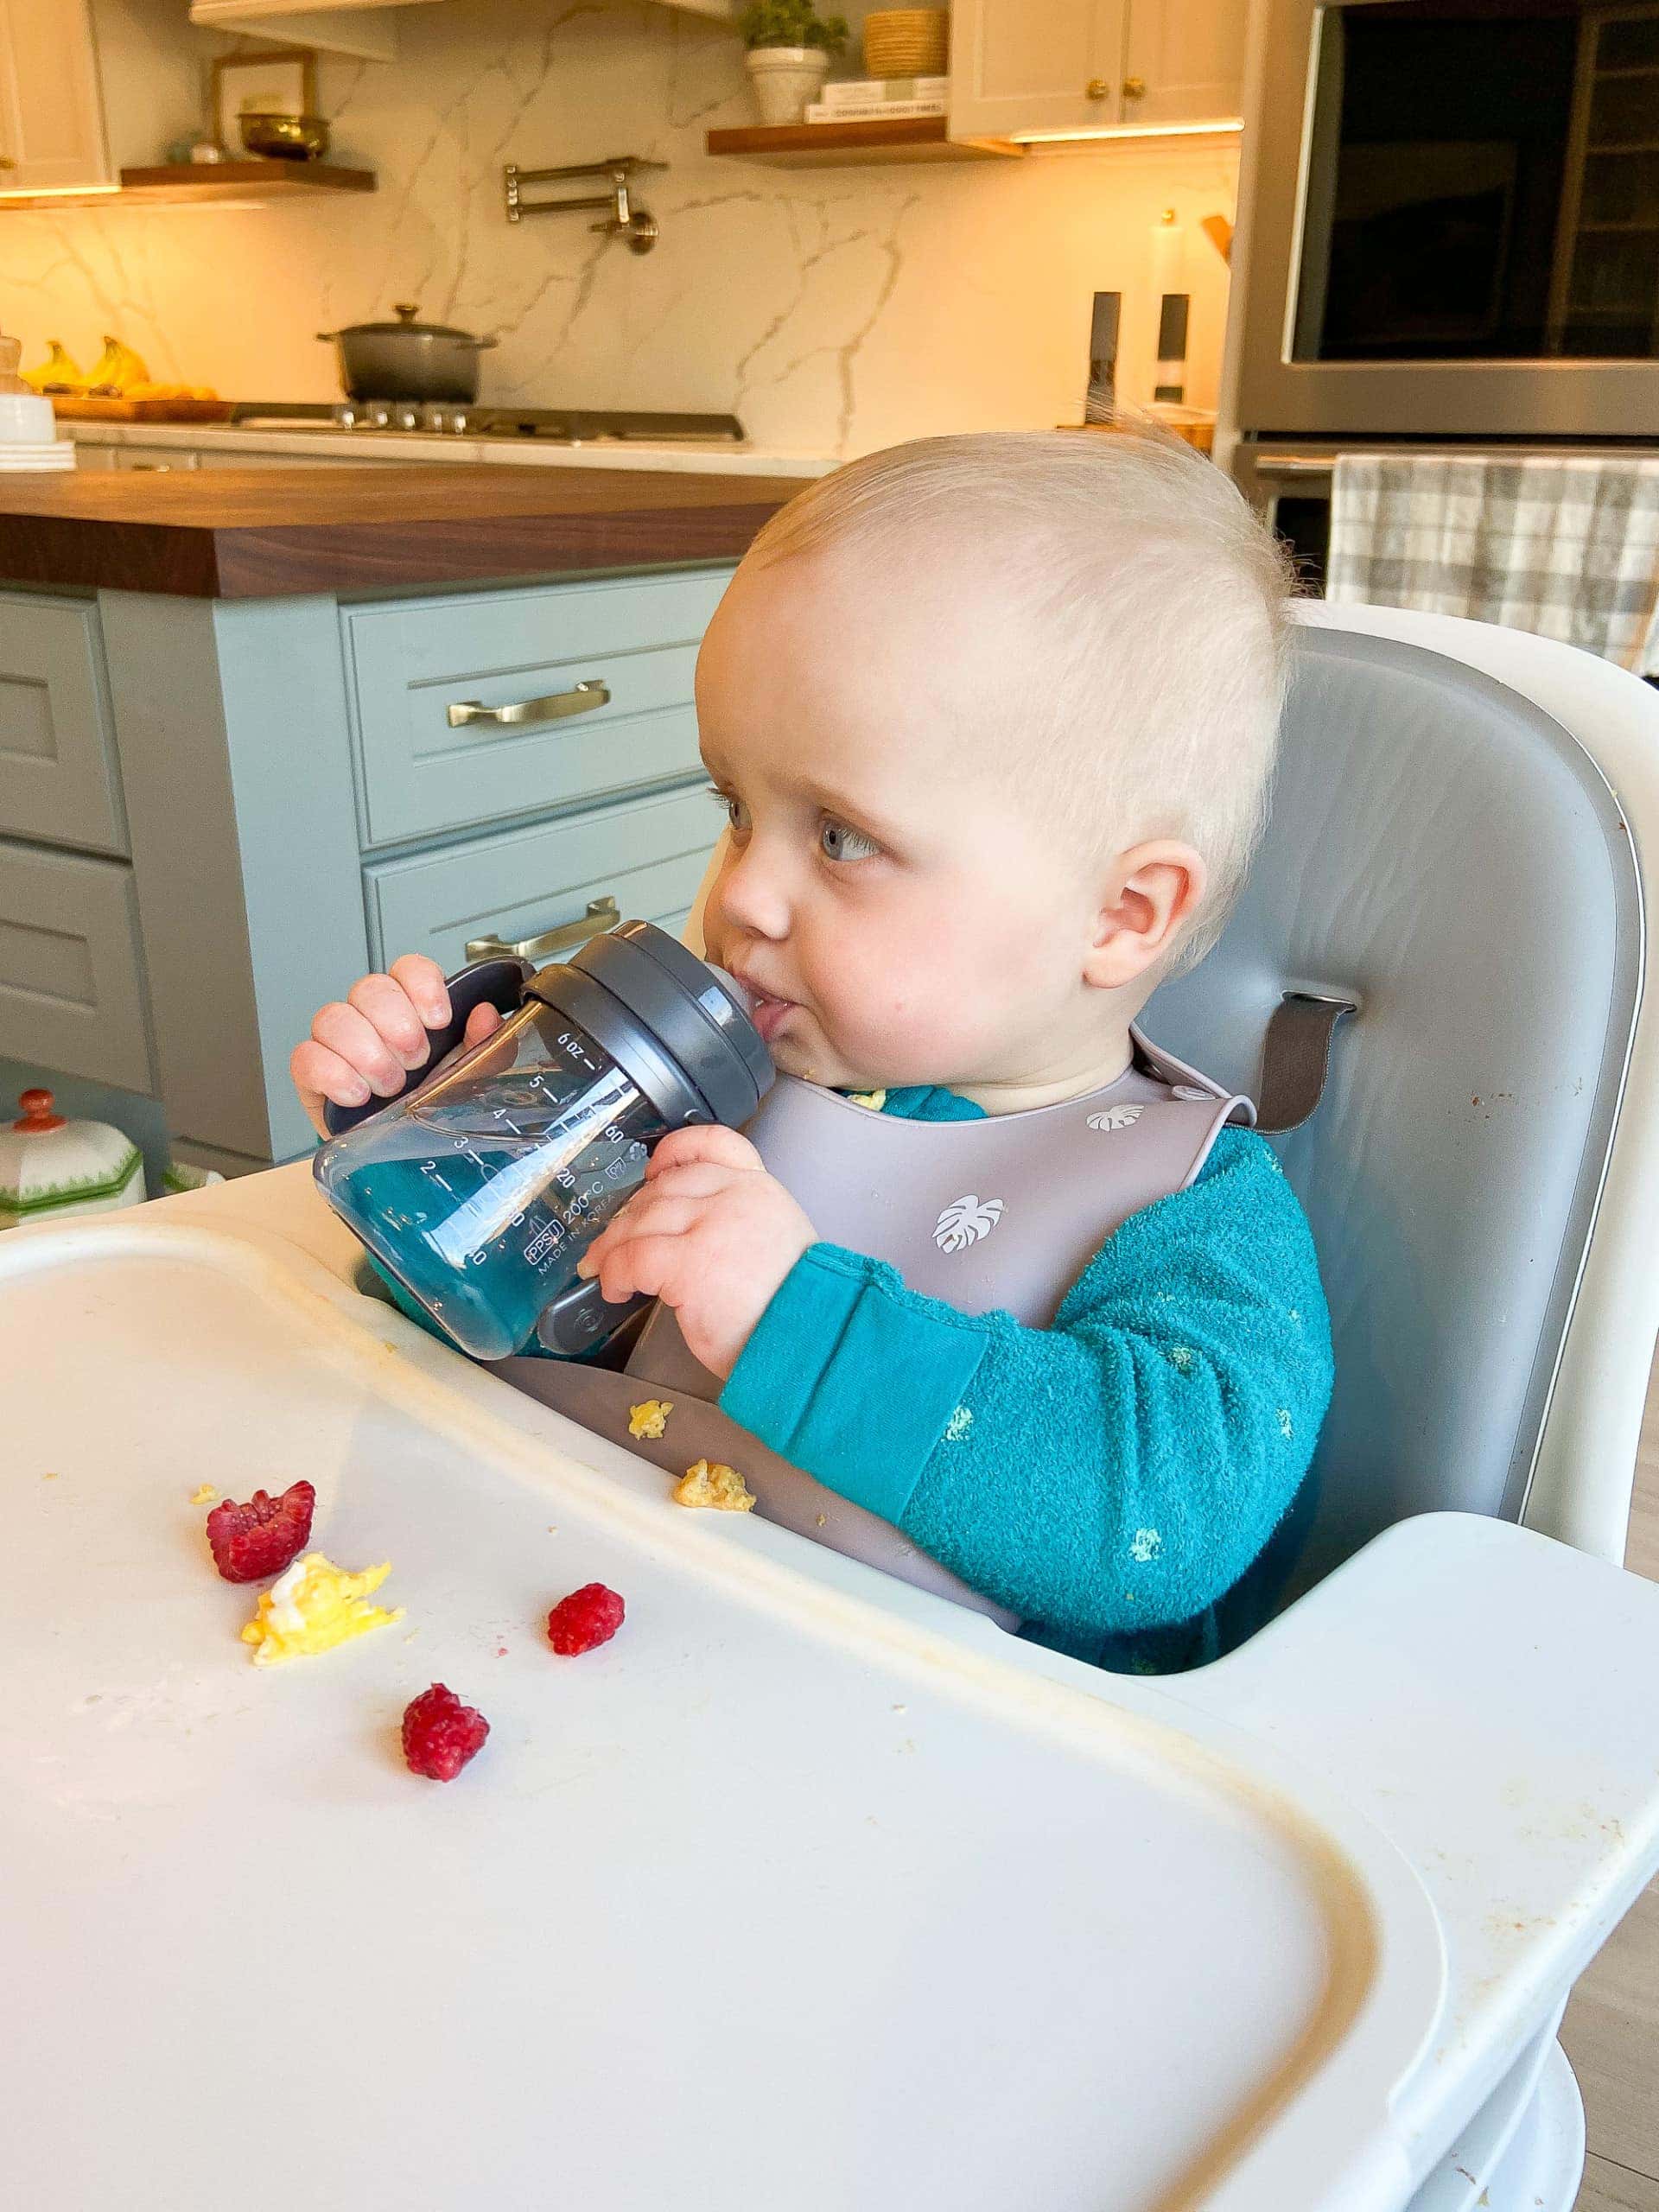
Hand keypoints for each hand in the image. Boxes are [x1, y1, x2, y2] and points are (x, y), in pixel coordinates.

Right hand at [290, 953, 502, 1136]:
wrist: (405, 1163)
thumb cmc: (431, 1113)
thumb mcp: (469, 1081)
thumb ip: (485, 1048)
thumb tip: (487, 1015)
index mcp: (412, 1012)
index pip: (408, 969)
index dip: (421, 984)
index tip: (438, 1019)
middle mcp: (372, 1021)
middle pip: (369, 988)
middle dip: (397, 1026)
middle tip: (416, 1062)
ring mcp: (338, 1046)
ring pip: (332, 1017)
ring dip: (367, 1053)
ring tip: (391, 1086)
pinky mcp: (312, 1076)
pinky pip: (305, 1057)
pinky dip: (334, 1075)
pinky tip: (358, 1095)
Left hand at [576, 1125, 814, 1379]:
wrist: (813, 1338)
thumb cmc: (794, 1307)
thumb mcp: (775, 1242)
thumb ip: (737, 1222)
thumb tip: (687, 1234)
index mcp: (758, 1188)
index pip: (712, 1144)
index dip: (673, 1152)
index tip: (651, 1170)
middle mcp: (734, 1196)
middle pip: (663, 1188)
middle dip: (629, 1216)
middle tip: (612, 1243)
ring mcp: (710, 1226)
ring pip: (641, 1221)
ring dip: (613, 1246)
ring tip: (604, 1269)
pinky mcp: (688, 1263)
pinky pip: (632, 1258)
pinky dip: (615, 1273)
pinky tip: (616, 1289)